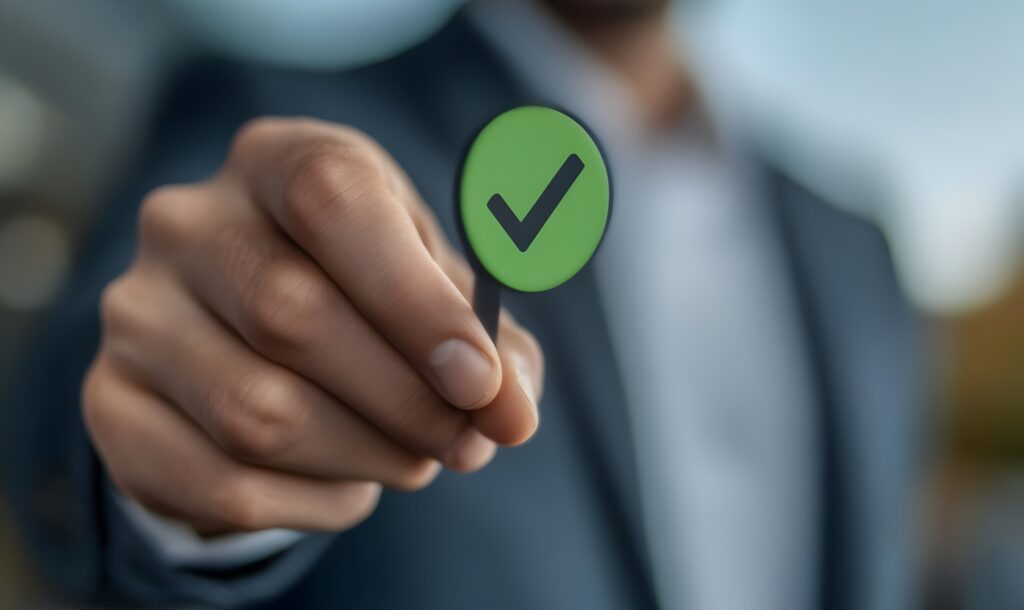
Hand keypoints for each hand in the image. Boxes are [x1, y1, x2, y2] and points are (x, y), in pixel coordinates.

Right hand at [82, 118, 542, 533]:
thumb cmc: (363, 294)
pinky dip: (314, 500)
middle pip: (292, 314)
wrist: (245, 338)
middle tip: (469, 440)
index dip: (416, 299)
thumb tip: (510, 407)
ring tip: (417, 457)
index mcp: (276, 161)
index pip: (333, 200)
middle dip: (407, 399)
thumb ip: (486, 339)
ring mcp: (136, 312)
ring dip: (368, 454)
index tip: (482, 382)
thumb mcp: (431, 287)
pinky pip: (224, 482)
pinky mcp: (113, 403)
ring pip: (258, 412)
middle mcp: (187, 222)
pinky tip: (351, 482)